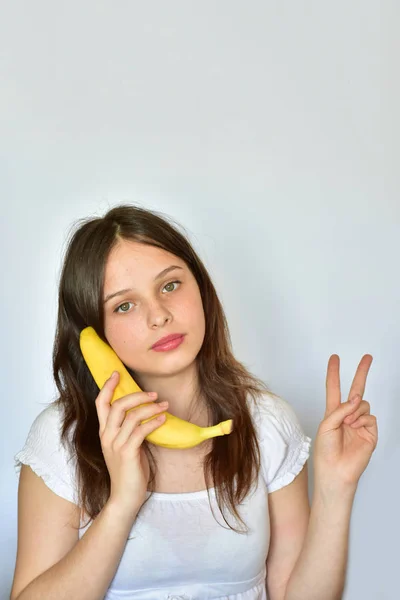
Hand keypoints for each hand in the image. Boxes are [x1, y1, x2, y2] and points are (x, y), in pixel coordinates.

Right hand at [95, 371, 167, 517]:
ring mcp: (115, 445)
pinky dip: (153, 421)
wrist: (125, 498)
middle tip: (153, 393)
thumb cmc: (129, 471)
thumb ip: (130, 429)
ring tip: (164, 405)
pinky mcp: (127, 453)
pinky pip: (140, 431)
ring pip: (132, 416)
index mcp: (104, 433)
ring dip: (150, 408)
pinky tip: (163, 418)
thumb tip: (145, 412)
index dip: (107, 387)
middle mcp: (107, 436)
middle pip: (117, 405)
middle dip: (136, 395)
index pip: (100, 404)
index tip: (117, 374)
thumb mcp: (126, 446)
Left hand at [314, 354, 377, 490]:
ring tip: (347, 423)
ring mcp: (360, 422)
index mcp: (333, 412)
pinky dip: (362, 419)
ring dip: (354, 411)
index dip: (334, 373)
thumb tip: (356, 398)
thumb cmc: (325, 451)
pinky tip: (355, 427)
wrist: (336, 471)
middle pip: (356, 388)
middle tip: (368, 357)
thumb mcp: (326, 425)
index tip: (335, 358)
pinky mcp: (370, 432)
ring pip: (363, 404)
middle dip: (362, 372)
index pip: (334, 388)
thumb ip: (340, 409)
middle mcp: (347, 415)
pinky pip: (370, 416)